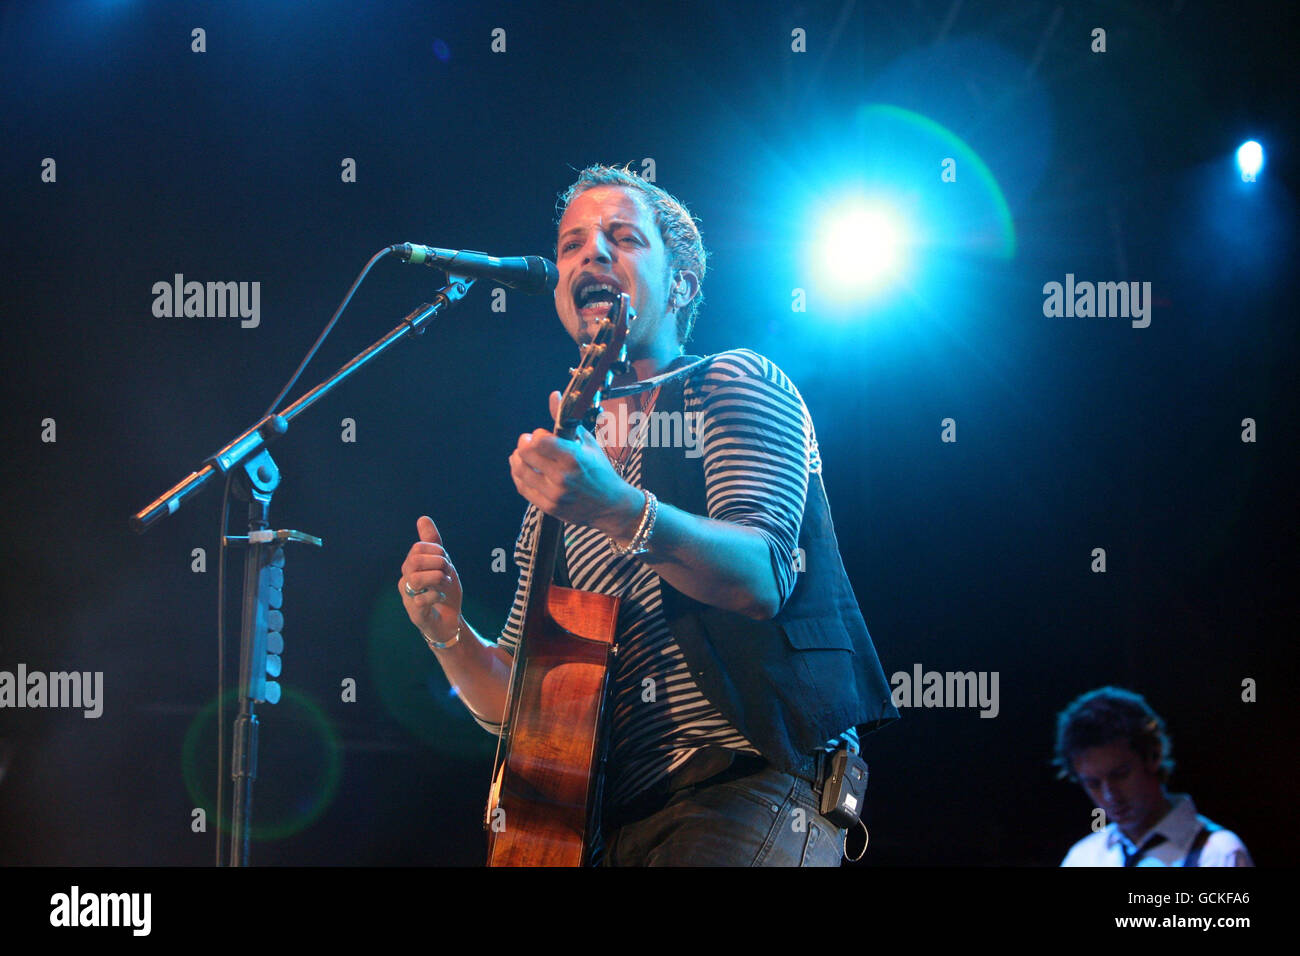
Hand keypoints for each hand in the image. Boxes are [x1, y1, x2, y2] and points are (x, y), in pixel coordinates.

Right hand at [398, 516, 462, 643]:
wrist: (450, 620)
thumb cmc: (443, 590)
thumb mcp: (442, 563)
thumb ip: (432, 542)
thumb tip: (422, 518)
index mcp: (411, 567)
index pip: (418, 548)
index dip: (436, 550)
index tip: (446, 560)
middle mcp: (406, 581)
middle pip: (414, 561)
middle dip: (437, 562)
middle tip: (447, 571)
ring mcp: (409, 598)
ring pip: (415, 579)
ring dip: (437, 577)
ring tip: (445, 582)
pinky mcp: (416, 614)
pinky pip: (421, 600)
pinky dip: (436, 595)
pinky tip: (441, 597)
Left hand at [508, 391, 642, 537]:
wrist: (611, 506)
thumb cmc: (601, 471)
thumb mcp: (588, 443)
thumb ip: (567, 420)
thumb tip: (554, 396)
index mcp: (574, 459)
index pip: (539, 441)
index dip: (536, 435)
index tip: (541, 435)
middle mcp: (563, 478)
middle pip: (525, 454)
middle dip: (524, 443)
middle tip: (528, 442)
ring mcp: (554, 495)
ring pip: (520, 471)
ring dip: (518, 458)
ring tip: (523, 454)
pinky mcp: (548, 507)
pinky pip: (523, 487)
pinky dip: (519, 475)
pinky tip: (524, 468)